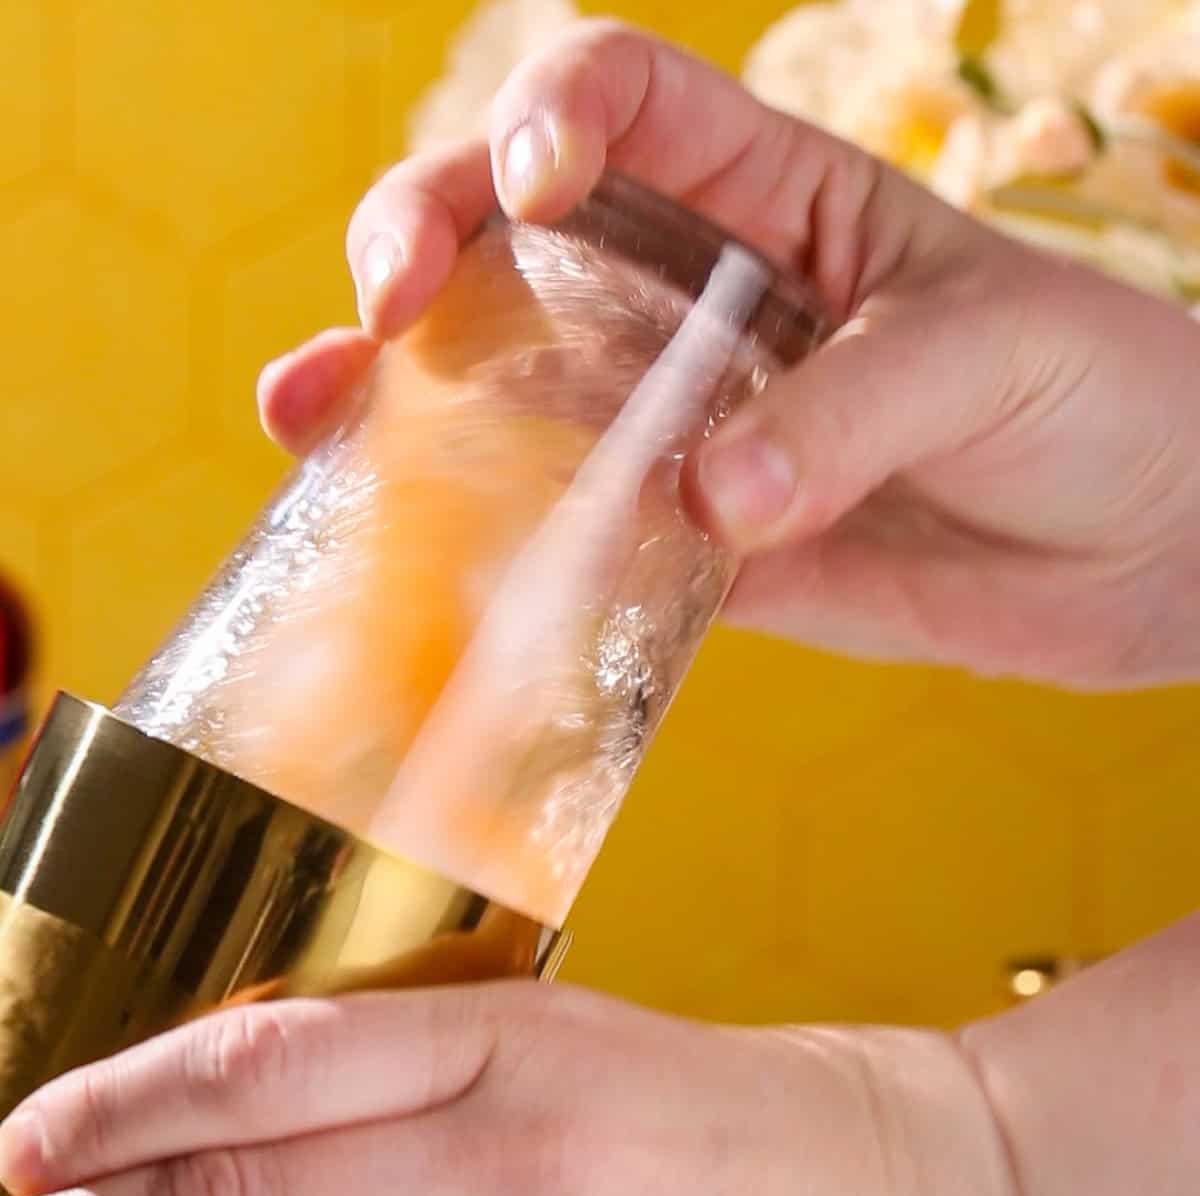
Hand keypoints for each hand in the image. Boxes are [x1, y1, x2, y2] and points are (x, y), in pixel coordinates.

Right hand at [260, 21, 1199, 691]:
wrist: (1165, 552)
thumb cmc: (1109, 398)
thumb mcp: (995, 355)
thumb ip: (854, 410)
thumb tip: (711, 497)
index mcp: (779, 197)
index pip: (626, 106)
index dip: (553, 120)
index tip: (531, 191)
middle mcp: (709, 303)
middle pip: (521, 243)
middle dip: (425, 254)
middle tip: (378, 317)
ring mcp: (695, 430)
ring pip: (524, 398)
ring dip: (409, 409)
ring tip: (310, 429)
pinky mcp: (710, 556)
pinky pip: (590, 548)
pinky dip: (509, 558)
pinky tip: (425, 565)